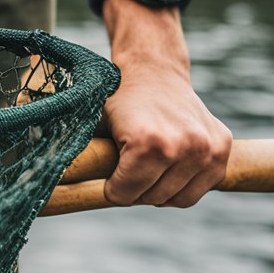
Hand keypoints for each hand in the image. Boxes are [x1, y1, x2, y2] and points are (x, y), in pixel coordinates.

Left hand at [101, 3, 232, 207]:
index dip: (111, 188)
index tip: (109, 173)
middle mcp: (184, 147)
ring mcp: (207, 149)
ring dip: (158, 190)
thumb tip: (51, 188)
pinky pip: (198, 191)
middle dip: (134, 189)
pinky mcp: (222, 149)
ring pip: (176, 199)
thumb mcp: (93, 127)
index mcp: (149, 143)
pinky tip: (168, 167)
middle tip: (128, 167)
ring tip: (147, 167)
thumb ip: (82, 159)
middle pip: (150, 198)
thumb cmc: (118, 102)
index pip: (123, 195)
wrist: (154, 72)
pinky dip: (181, 187)